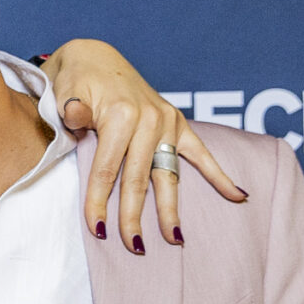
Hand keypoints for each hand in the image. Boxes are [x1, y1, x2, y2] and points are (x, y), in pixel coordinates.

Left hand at [40, 39, 245, 251]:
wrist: (95, 58)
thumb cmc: (75, 80)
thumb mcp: (65, 90)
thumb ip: (71, 108)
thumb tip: (77, 116)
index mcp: (121, 115)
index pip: (108, 169)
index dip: (100, 202)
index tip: (98, 230)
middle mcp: (149, 120)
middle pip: (140, 179)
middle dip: (135, 215)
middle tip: (134, 246)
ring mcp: (167, 122)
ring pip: (169, 174)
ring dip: (171, 208)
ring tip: (175, 239)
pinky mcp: (178, 124)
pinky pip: (201, 153)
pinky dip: (220, 175)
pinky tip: (238, 196)